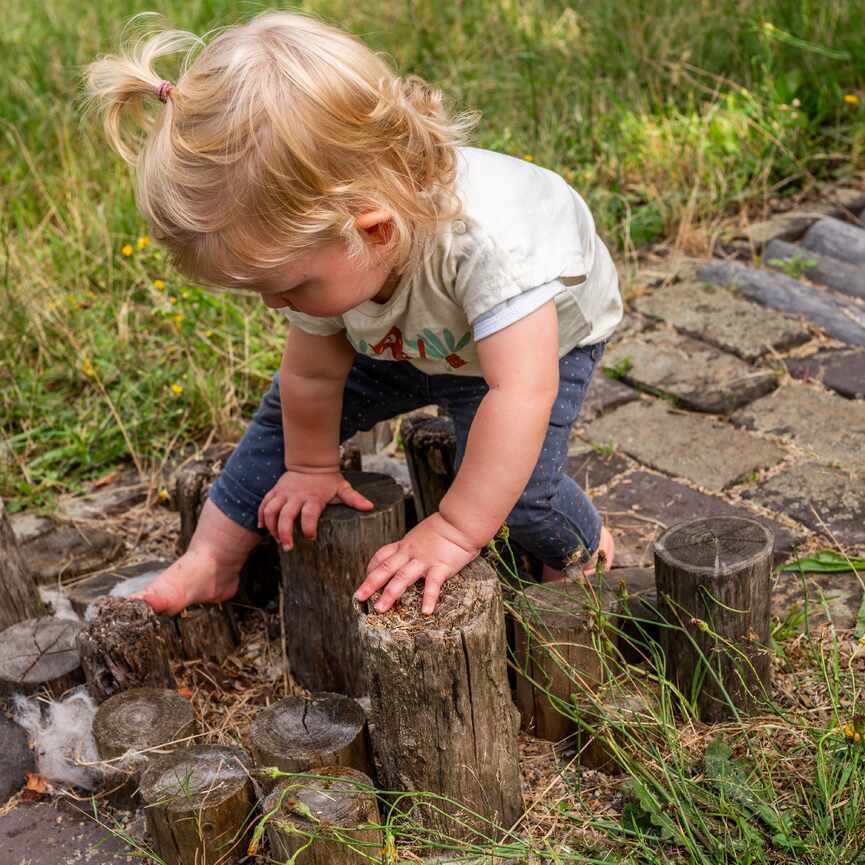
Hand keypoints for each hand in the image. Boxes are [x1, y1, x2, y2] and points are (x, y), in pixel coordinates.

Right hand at [258, 470, 373, 549]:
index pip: (309, 514)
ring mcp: (284, 494)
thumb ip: (354, 499)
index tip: (311, 537)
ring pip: (271, 510)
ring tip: (277, 540)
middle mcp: (296, 496)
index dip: (309, 526)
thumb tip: (370, 507)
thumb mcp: (342, 488)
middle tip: (288, 547)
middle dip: (284, 532)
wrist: (311, 462)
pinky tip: (263, 527)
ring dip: (271, 527)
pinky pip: (264, 504)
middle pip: (285, 515)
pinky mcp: (275, 492)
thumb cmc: (328, 480)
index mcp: (313, 498)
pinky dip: (261, 516)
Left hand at [354, 513, 481, 614]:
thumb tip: (407, 555)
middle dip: (370, 583)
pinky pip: (433, 584)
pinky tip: (426, 611)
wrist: (460, 521)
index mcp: (405, 545)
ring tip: (380, 608)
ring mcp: (425, 560)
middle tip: (358, 597)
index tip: (365, 578)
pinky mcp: (441, 566)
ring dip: (389, 594)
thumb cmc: (445, 527)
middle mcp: (410, 553)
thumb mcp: (421, 533)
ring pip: (402, 578)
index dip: (371, 568)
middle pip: (386, 568)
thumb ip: (413, 545)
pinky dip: (429, 598)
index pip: (382, 556)